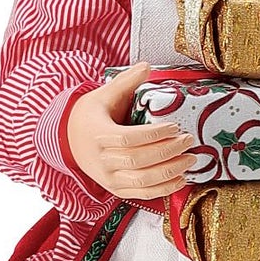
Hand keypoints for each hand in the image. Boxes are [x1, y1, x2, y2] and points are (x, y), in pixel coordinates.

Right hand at [65, 61, 197, 200]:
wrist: (69, 140)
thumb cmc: (90, 116)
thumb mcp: (103, 95)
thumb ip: (125, 82)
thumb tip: (147, 66)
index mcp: (97, 135)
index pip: (128, 139)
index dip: (154, 135)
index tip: (175, 127)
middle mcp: (101, 160)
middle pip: (138, 161)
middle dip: (168, 152)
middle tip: (188, 141)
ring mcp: (108, 178)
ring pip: (142, 181)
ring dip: (170, 172)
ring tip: (189, 159)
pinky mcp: (116, 189)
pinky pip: (142, 194)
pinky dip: (164, 190)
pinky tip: (181, 179)